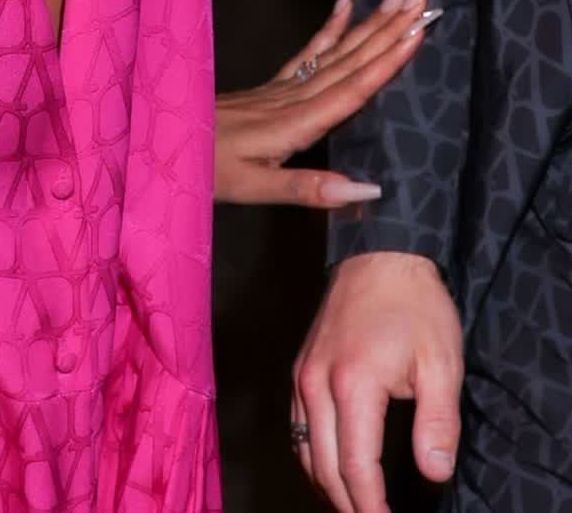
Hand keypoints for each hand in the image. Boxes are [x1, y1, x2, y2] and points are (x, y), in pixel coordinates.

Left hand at [216, 0, 438, 205]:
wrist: (164, 139)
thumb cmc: (207, 169)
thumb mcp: (254, 189)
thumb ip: (309, 188)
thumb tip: (371, 189)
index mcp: (297, 121)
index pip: (353, 87)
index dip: (388, 60)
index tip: (419, 29)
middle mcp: (296, 96)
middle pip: (352, 57)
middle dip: (391, 27)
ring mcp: (285, 86)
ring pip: (339, 49)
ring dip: (373, 21)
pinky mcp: (275, 84)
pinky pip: (310, 48)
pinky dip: (333, 23)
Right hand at [293, 251, 462, 512]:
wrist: (381, 252)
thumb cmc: (415, 305)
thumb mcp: (442, 362)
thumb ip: (438, 422)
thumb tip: (433, 472)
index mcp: (352, 384)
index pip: (355, 466)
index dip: (371, 505)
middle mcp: (316, 382)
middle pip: (322, 465)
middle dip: (348, 503)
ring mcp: (302, 373)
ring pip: (303, 448)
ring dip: (326, 483)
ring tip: (355, 504)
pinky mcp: (300, 365)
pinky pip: (297, 425)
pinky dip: (311, 455)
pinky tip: (331, 466)